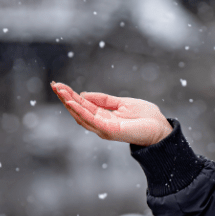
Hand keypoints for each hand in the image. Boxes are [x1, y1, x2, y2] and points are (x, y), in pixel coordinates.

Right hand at [51, 83, 173, 146]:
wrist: (160, 128)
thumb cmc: (145, 117)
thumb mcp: (122, 103)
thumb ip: (103, 100)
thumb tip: (84, 94)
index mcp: (104, 116)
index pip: (83, 105)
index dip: (71, 95)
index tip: (59, 85)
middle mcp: (101, 124)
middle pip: (78, 110)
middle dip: (65, 98)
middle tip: (54, 85)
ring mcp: (104, 128)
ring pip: (81, 115)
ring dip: (69, 103)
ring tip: (60, 91)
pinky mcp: (109, 130)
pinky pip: (91, 120)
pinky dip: (80, 111)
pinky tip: (71, 102)